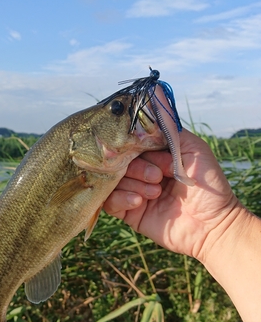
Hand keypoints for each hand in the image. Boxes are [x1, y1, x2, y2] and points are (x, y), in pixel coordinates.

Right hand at [103, 129, 240, 264]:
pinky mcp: (129, 212)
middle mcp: (141, 171)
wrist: (212, 224)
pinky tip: (140, 202)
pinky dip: (122, 198)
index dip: (137, 147)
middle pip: (118, 161)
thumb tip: (152, 96)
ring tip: (155, 193)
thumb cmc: (208, 185)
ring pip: (113, 180)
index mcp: (155, 155)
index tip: (154, 154)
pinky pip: (109, 202)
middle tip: (158, 177)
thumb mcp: (193, 148)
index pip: (131, 143)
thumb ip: (170, 128)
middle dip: (138, 168)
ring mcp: (133, 191)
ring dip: (133, 184)